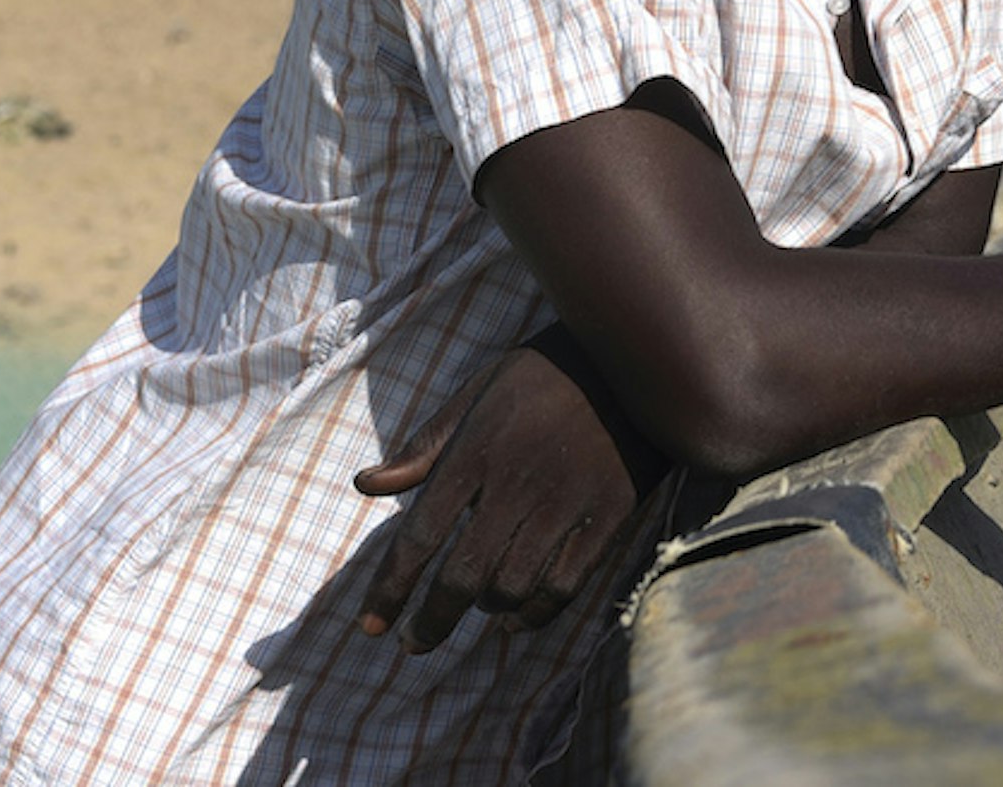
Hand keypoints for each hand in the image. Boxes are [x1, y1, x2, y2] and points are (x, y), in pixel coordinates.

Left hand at [353, 328, 666, 651]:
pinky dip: (535, 614)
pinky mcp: (607, 517)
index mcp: (476, 450)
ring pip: (511, 587)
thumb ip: (425, 445)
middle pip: (462, 577)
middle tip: (414, 644)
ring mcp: (565, 504)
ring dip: (486, 608)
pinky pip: (564, 587)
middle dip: (431, 621)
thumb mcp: (478, 392)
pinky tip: (518, 617)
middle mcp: (516, 483)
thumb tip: (364, 485)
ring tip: (478, 609)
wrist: (637, 358)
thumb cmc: (547, 373)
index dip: (389, 590)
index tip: (370, 627)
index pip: (420, 537)